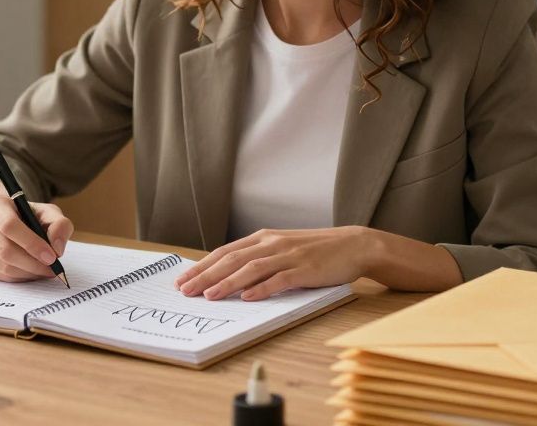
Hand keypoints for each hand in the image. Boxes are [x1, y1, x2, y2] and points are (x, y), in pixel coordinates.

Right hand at [0, 180, 74, 282]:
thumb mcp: (49, 213)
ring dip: (28, 272)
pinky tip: (30, 271)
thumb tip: (56, 248)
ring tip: (44, 270)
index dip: (32, 243)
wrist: (8, 223)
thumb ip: (59, 225)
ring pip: (3, 266)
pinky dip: (19, 278)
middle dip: (33, 263)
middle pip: (4, 249)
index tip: (52, 257)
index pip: (9, 225)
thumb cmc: (30, 217)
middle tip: (52, 269)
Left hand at [173, 226, 379, 301]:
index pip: (225, 252)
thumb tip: (229, 276)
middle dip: (205, 275)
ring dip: (227, 283)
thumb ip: (259, 258)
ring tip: (208, 296)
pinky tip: (247, 298)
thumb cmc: (316, 251)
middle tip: (185, 290)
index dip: (202, 266)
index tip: (183, 279)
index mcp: (263, 238)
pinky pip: (280, 280)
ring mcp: (288, 255)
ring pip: (251, 269)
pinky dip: (262, 289)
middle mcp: (272, 244)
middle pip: (232, 260)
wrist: (354, 245)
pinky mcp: (305, 269)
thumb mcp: (282, 248)